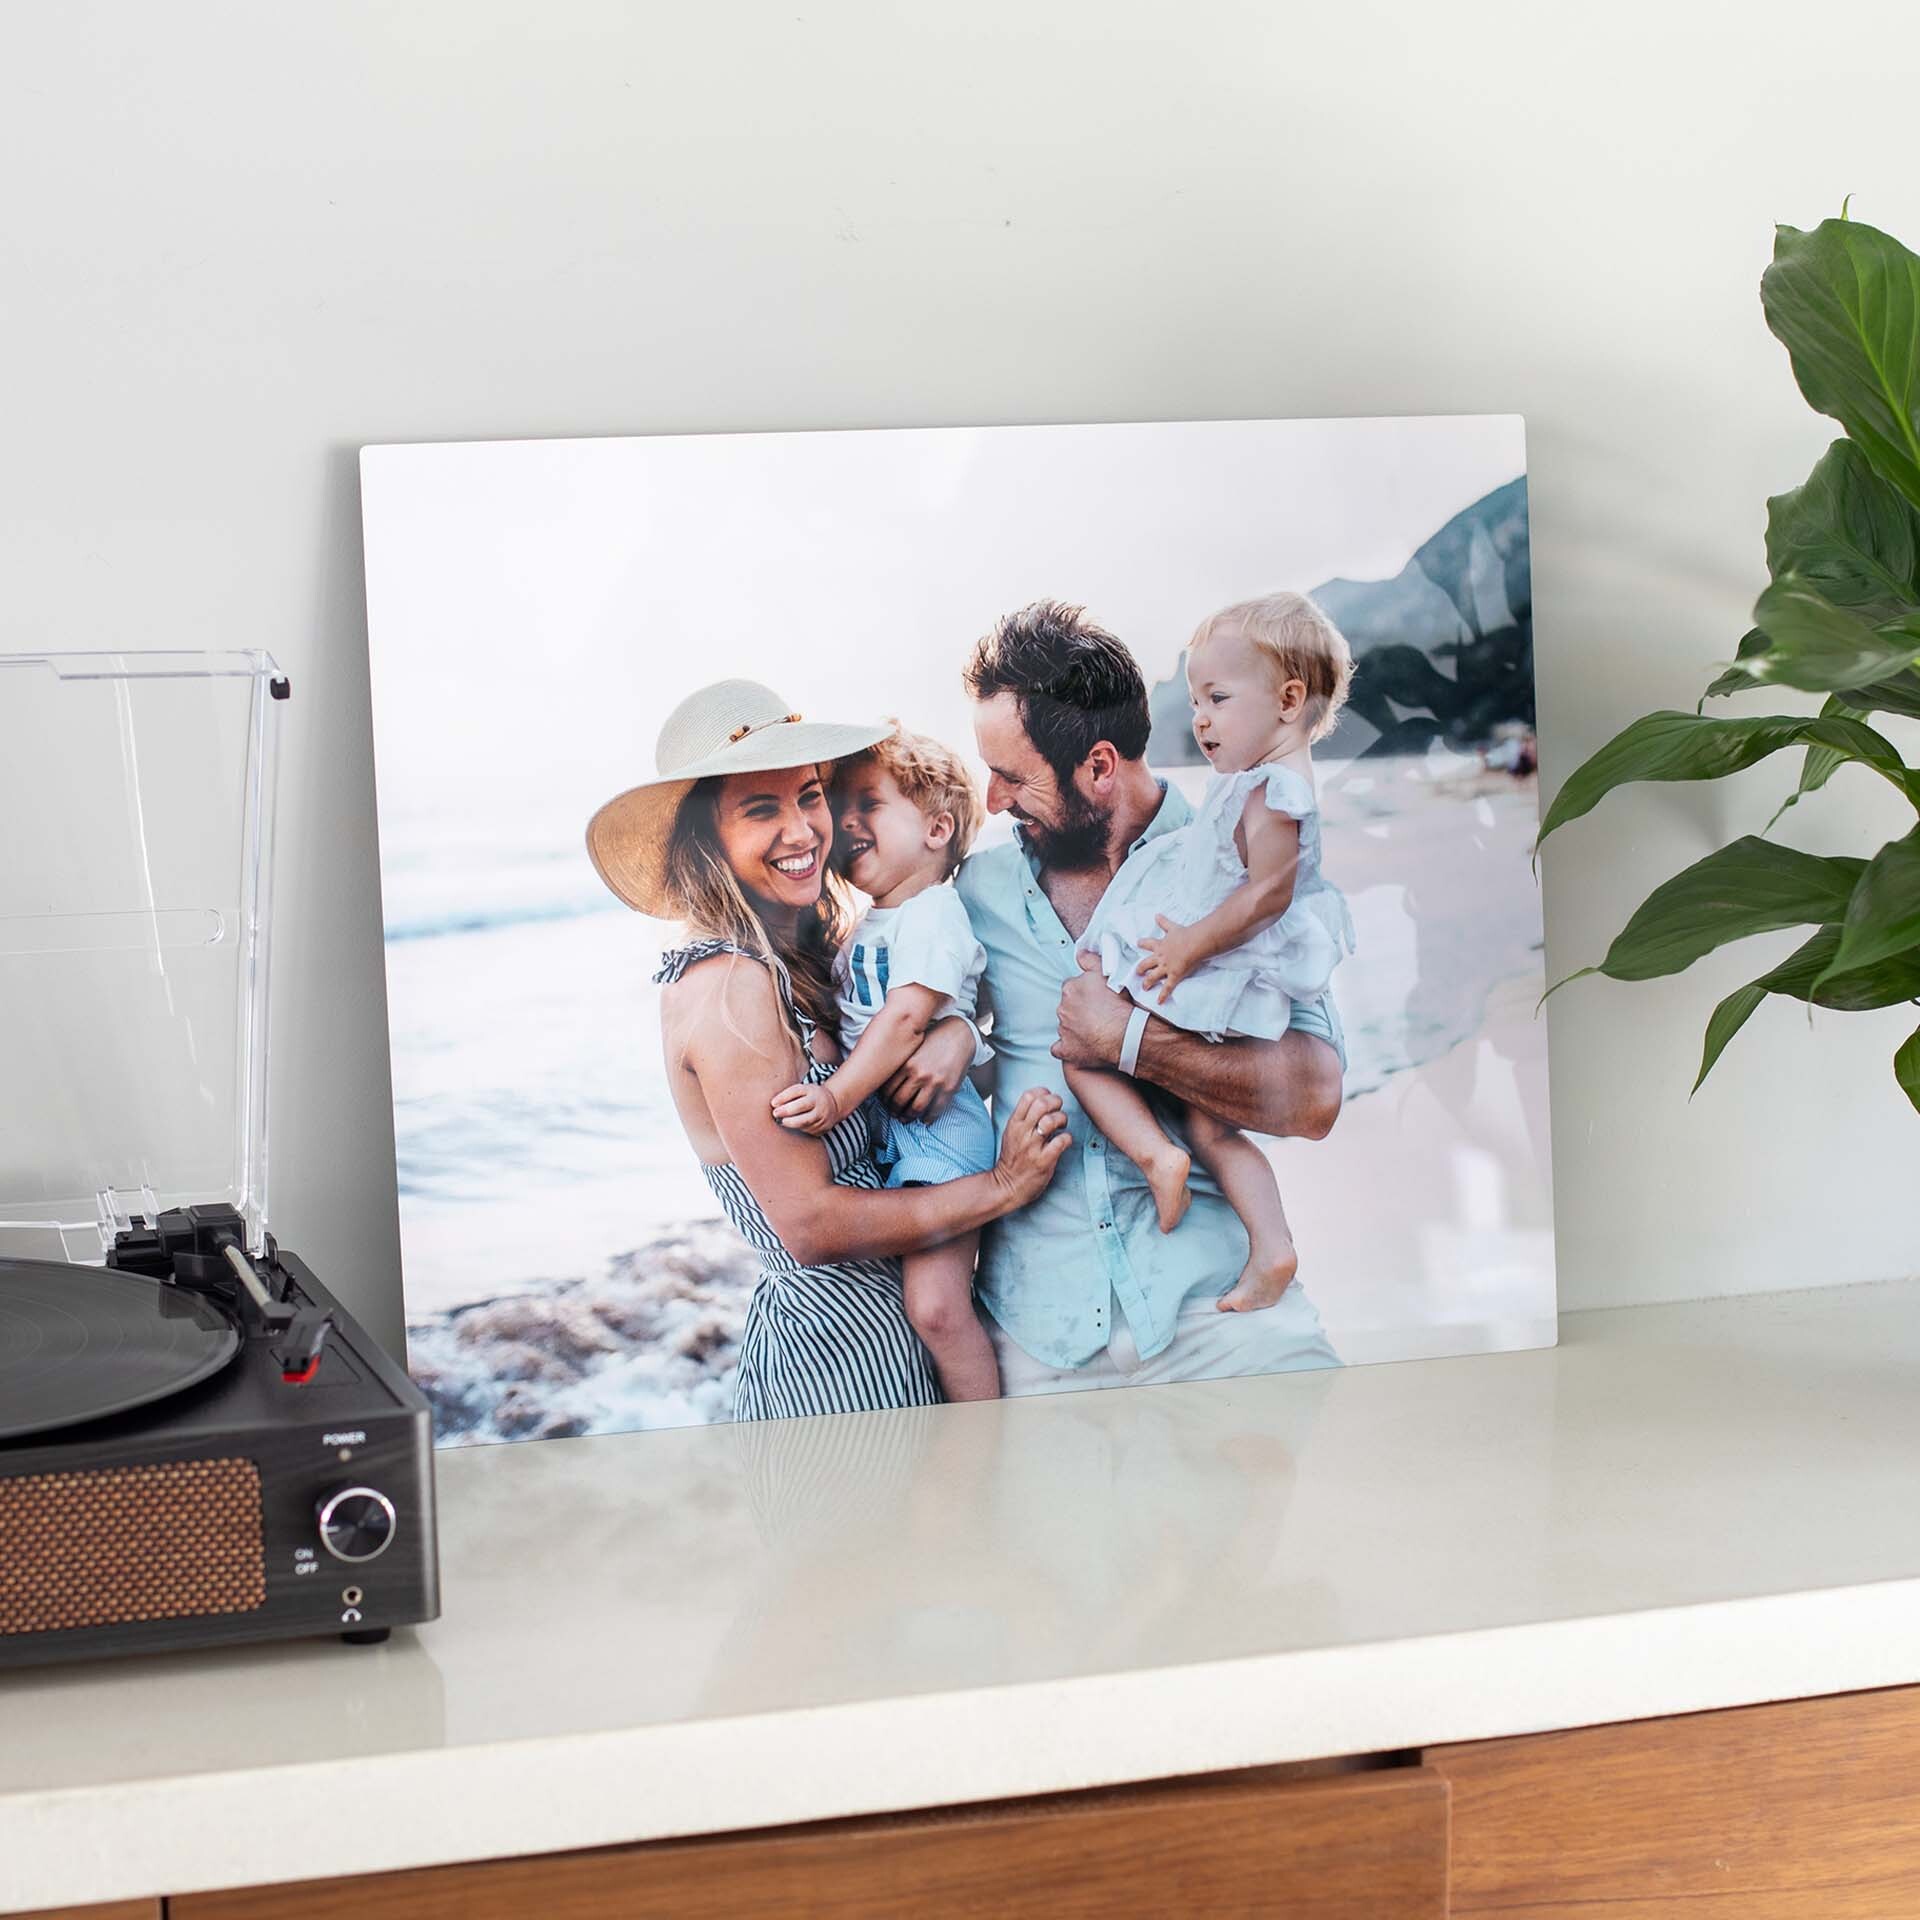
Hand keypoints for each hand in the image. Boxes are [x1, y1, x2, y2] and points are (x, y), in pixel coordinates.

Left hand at [772, 1081, 840, 1135]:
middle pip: (801, 1107)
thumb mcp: (802, 1090)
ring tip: (782, 1121)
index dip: (783, 1098)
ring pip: (804, 1122)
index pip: (796, 1092)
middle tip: (775, 1114)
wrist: (833, 1104)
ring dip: (791, 1123)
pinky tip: (794, 1125)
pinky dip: (799, 1129)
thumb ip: (789, 1095)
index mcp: (812, 1091)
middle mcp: (819, 1103)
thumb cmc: (810, 1096)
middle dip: (786, 1111)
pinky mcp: (823, 1128)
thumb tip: (774, 1104)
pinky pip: (808, 1130)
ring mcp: (823, 1116)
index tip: (773, 1103)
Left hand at [883, 1015, 972, 1120]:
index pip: (888, 1089)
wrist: (959, 1034)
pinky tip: (924, 1119)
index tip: (885, 1102)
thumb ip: (902, 1064)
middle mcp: (919, 1074)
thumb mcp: (913, 1048)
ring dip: (909, 1117)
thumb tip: (886, 1079)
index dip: (884, 1099)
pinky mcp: (949, 1088)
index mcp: (907, 1063)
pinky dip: (928, 1118)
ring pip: (916, 1109)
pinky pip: (936, 1110)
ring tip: (906, 1118)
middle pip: (899, 1101)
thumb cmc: (934, 1039)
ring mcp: (935, 1083)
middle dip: (894, 1111)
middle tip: (894, 1113)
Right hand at [990, 1087, 1070, 1208]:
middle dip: (1056, 1102)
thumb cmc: (1012, 1160)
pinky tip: (1064, 1142)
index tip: (1049, 1099)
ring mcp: (1033, 1147)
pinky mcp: (1043, 1161)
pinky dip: (1067, 1139)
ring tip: (1061, 1126)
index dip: (1043, 1093)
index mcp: (1014, 1124)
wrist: (1006, 1187)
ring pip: (1051, 1120)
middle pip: (1042, 1104)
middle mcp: (1023, 1133)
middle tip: (1059, 1110)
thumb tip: (1042, 1102)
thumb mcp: (1011, 1134)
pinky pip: (1061, 1141)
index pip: (1028, 1096)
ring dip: (1062, 1119)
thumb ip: (1023, 1119)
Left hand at [1051, 952, 1134, 1067]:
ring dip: (1075, 1028)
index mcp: (1070, 989)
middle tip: (1097, 1015)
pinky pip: (1060, 1049)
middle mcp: (1063, 1008)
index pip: (1072, 988)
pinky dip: (1067, 1048)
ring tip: (1094, 1032)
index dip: (1084, 994)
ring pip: (1065, 1026)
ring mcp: (1063, 1029)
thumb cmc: (1118, 1004)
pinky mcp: (1066, 1049)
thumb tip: (1080, 953)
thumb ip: (1091, 961)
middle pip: (1067, 1007)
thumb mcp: (1107, 973)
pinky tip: (1078, 1048)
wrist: (1124, 1033)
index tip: (1095, 999)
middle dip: (1079, 1011)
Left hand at [1137, 915, 1203, 1002]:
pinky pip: (1167, 988)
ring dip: (1148, 982)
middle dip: (1140, 968)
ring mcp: (1166, 968)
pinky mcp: (1174, 976)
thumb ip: (1164, 922)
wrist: (1193, 943)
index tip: (1138, 943)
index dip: (1143, 943)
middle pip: (1146, 963)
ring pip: (1153, 976)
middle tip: (1136, 971)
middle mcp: (1160, 958)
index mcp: (1160, 945)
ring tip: (1144, 986)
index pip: (1148, 943)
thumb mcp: (1172, 927)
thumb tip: (1156, 914)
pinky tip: (1158, 1001)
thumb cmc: (1185, 935)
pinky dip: (1162, 995)